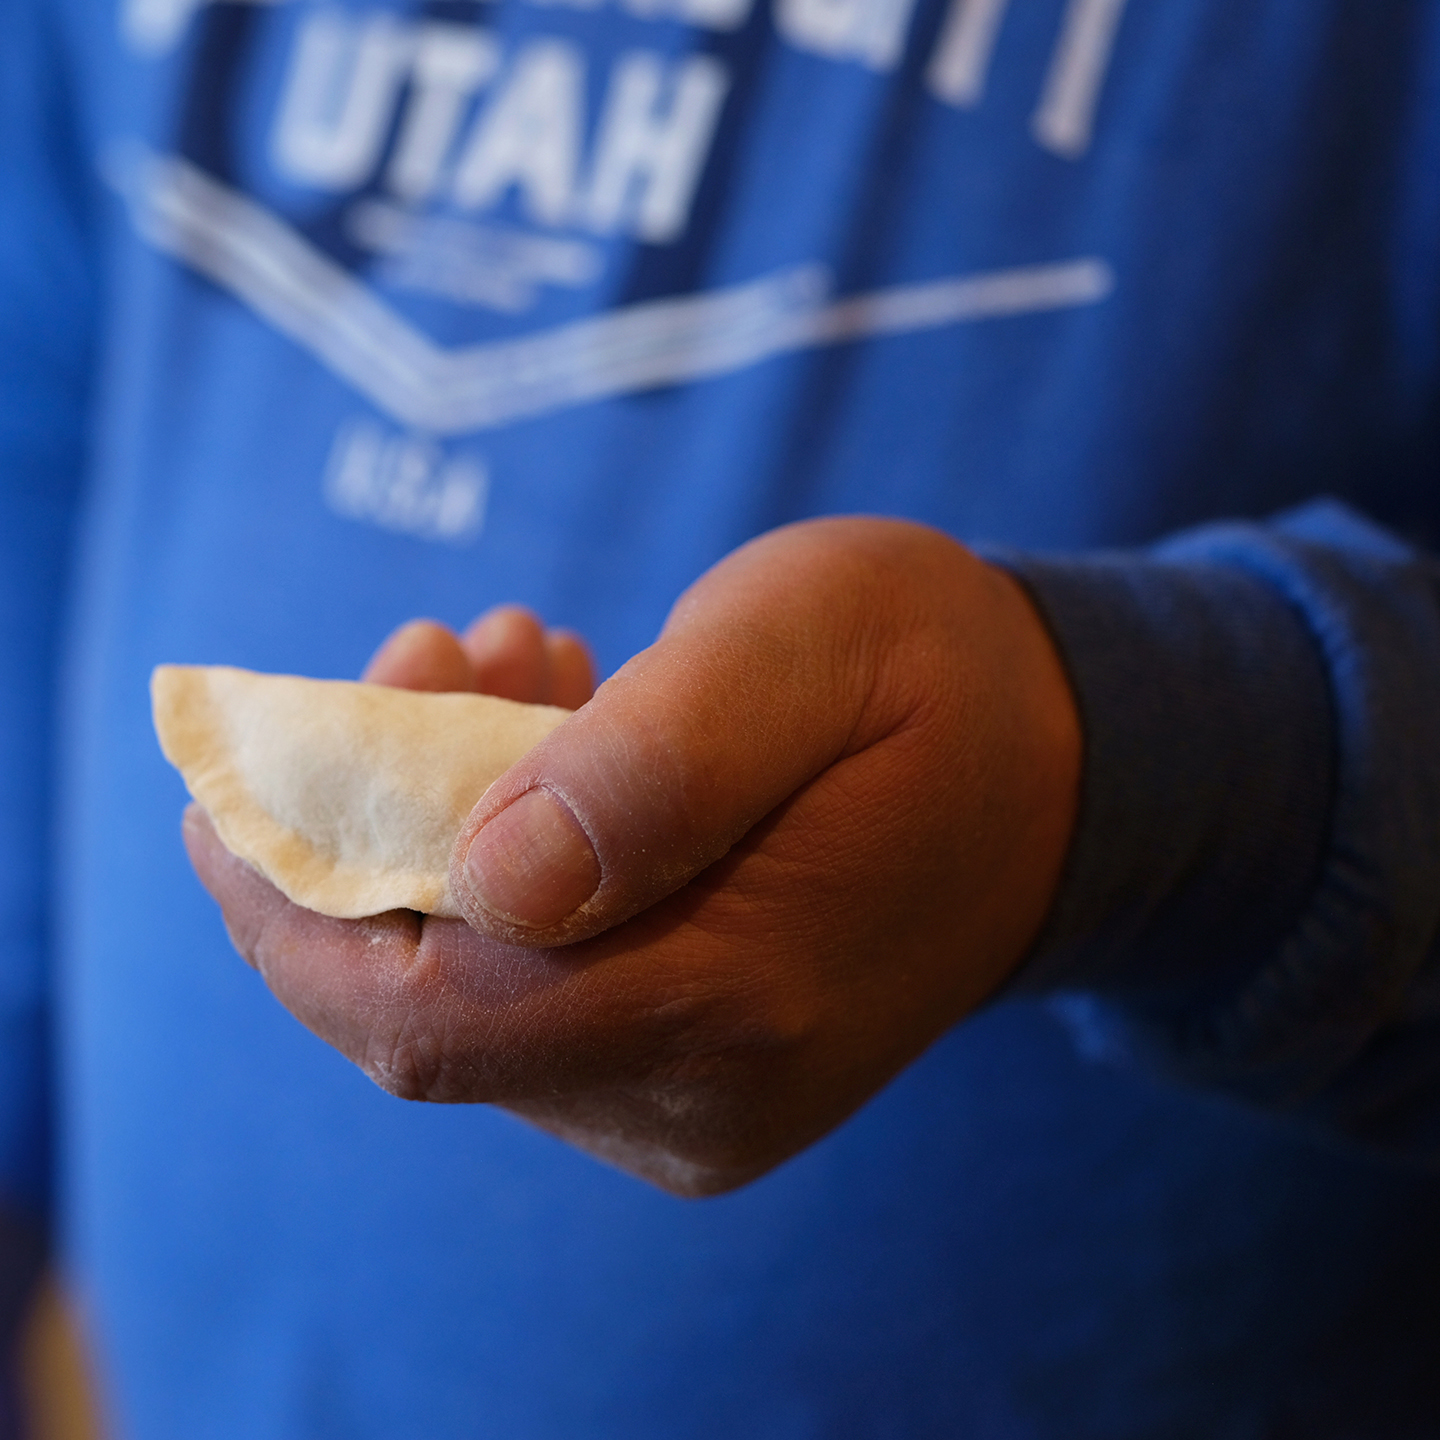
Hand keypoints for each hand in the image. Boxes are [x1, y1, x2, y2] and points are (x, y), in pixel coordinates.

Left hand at [186, 519, 1080, 1194]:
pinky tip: (558, 739)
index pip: (432, 1015)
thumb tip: (482, 878)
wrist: (1060, 772)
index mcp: (738, 998)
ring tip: (525, 667)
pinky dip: (502, 871)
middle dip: (374, 831)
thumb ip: (657, 761)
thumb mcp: (808, 646)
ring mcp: (698, 1101)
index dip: (288, 908)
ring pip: (477, 996)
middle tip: (437, 650)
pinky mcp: (692, 1072)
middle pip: (434, 1008)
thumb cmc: (938, 679)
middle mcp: (705, 1093)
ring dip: (446, 833)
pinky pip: (535, 990)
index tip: (228, 785)